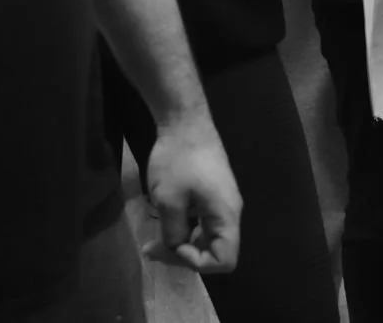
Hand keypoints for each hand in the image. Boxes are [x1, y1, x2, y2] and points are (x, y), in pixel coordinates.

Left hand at [142, 111, 241, 274]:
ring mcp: (222, 202)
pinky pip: (203, 222)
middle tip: (152, 247)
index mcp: (226, 215)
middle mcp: (229, 212)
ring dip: (182, 241)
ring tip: (155, 236)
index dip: (196, 262)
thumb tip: (174, 248)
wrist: (185, 120)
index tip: (172, 245)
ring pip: (207, 237)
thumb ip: (173, 233)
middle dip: (184, 254)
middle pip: (216, 251)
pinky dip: (185, 227)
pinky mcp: (213, 194)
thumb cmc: (177, 159)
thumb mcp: (169, 201)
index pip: (224, 260)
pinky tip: (165, 219)